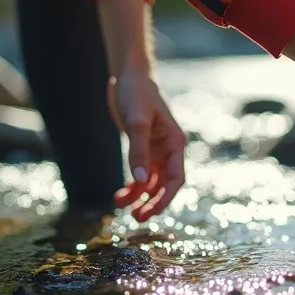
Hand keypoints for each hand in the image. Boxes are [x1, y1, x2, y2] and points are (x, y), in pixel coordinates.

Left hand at [106, 73, 186, 221]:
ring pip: (151, 181)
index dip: (165, 198)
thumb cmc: (137, 94)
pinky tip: (119, 194)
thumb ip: (138, 152)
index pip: (176, 179)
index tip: (149, 212)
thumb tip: (141, 182)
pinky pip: (140, 173)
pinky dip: (132, 185)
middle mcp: (168, 149)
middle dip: (152, 202)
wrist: (128, 76)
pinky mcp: (142, 148)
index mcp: (175, 143)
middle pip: (164, 184)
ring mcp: (155, 150)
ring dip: (139, 195)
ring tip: (122, 206)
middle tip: (137, 218)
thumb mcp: (137, 122)